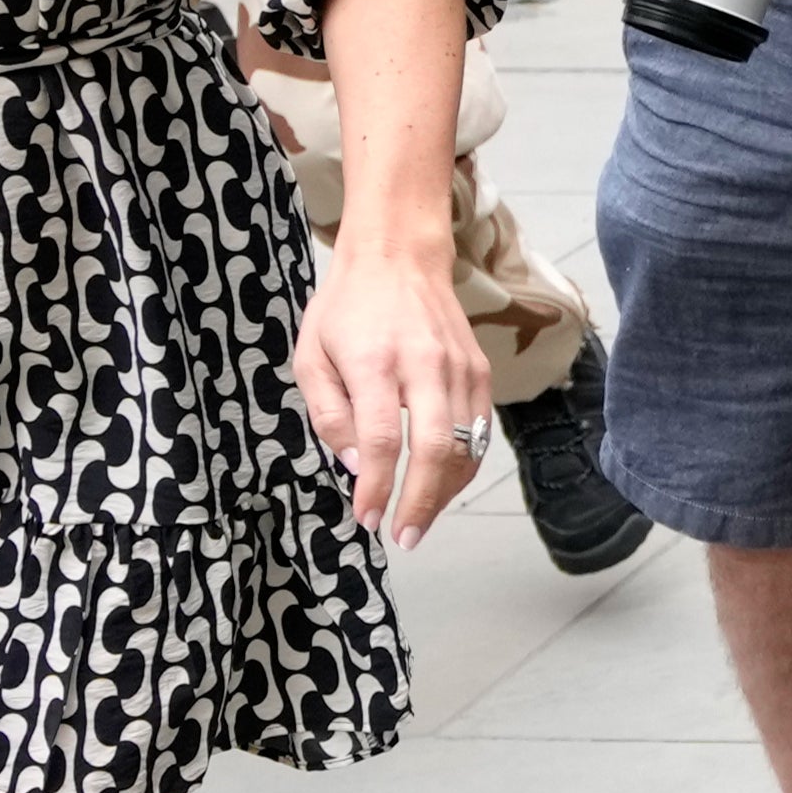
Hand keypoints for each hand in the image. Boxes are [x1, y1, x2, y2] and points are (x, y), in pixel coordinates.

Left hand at [295, 233, 491, 545]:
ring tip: (421, 519)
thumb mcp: (311, 356)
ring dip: (444, 492)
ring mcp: (459, 366)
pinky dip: (464, 465)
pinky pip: (480, 430)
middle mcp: (424, 363)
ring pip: (466, 445)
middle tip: (404, 536)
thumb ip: (329, 415)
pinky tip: (442, 485)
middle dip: (420, 502)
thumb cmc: (346, 307)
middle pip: (434, 448)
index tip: (367, 518)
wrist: (398, 256)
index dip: (377, 487)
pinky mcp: (479, 369)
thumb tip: (355, 467)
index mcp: (375, 361)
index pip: (382, 438)